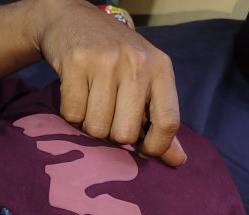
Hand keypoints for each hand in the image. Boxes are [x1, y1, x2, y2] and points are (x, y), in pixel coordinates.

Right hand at [33, 0, 185, 166]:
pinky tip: (76, 94)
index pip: (169, 122)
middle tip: (109, 116)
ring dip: (90, 125)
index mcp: (160, 68)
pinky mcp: (76, 62)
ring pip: (96, 128)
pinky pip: (72, 115)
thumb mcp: (145, 82)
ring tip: (91, 103)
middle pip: (125, 133)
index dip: (156, 146)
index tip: (143, 149)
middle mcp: (136, 62)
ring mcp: (105, 60)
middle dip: (113, 134)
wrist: (74, 20)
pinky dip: (71, 114)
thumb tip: (177, 161)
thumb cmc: (116, 59)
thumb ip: (160, 122)